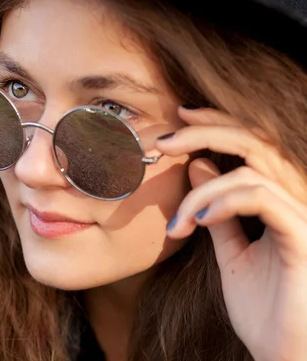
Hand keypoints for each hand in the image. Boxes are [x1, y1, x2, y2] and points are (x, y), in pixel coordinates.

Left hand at [155, 106, 306, 360]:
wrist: (284, 356)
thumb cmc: (264, 310)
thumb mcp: (231, 253)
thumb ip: (217, 210)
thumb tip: (198, 165)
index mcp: (281, 201)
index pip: (254, 144)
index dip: (218, 123)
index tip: (178, 121)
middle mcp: (298, 200)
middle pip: (256, 141)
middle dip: (207, 132)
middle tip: (165, 141)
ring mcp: (303, 216)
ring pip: (251, 170)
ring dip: (202, 192)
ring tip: (178, 222)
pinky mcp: (304, 235)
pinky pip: (261, 198)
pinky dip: (223, 202)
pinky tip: (197, 222)